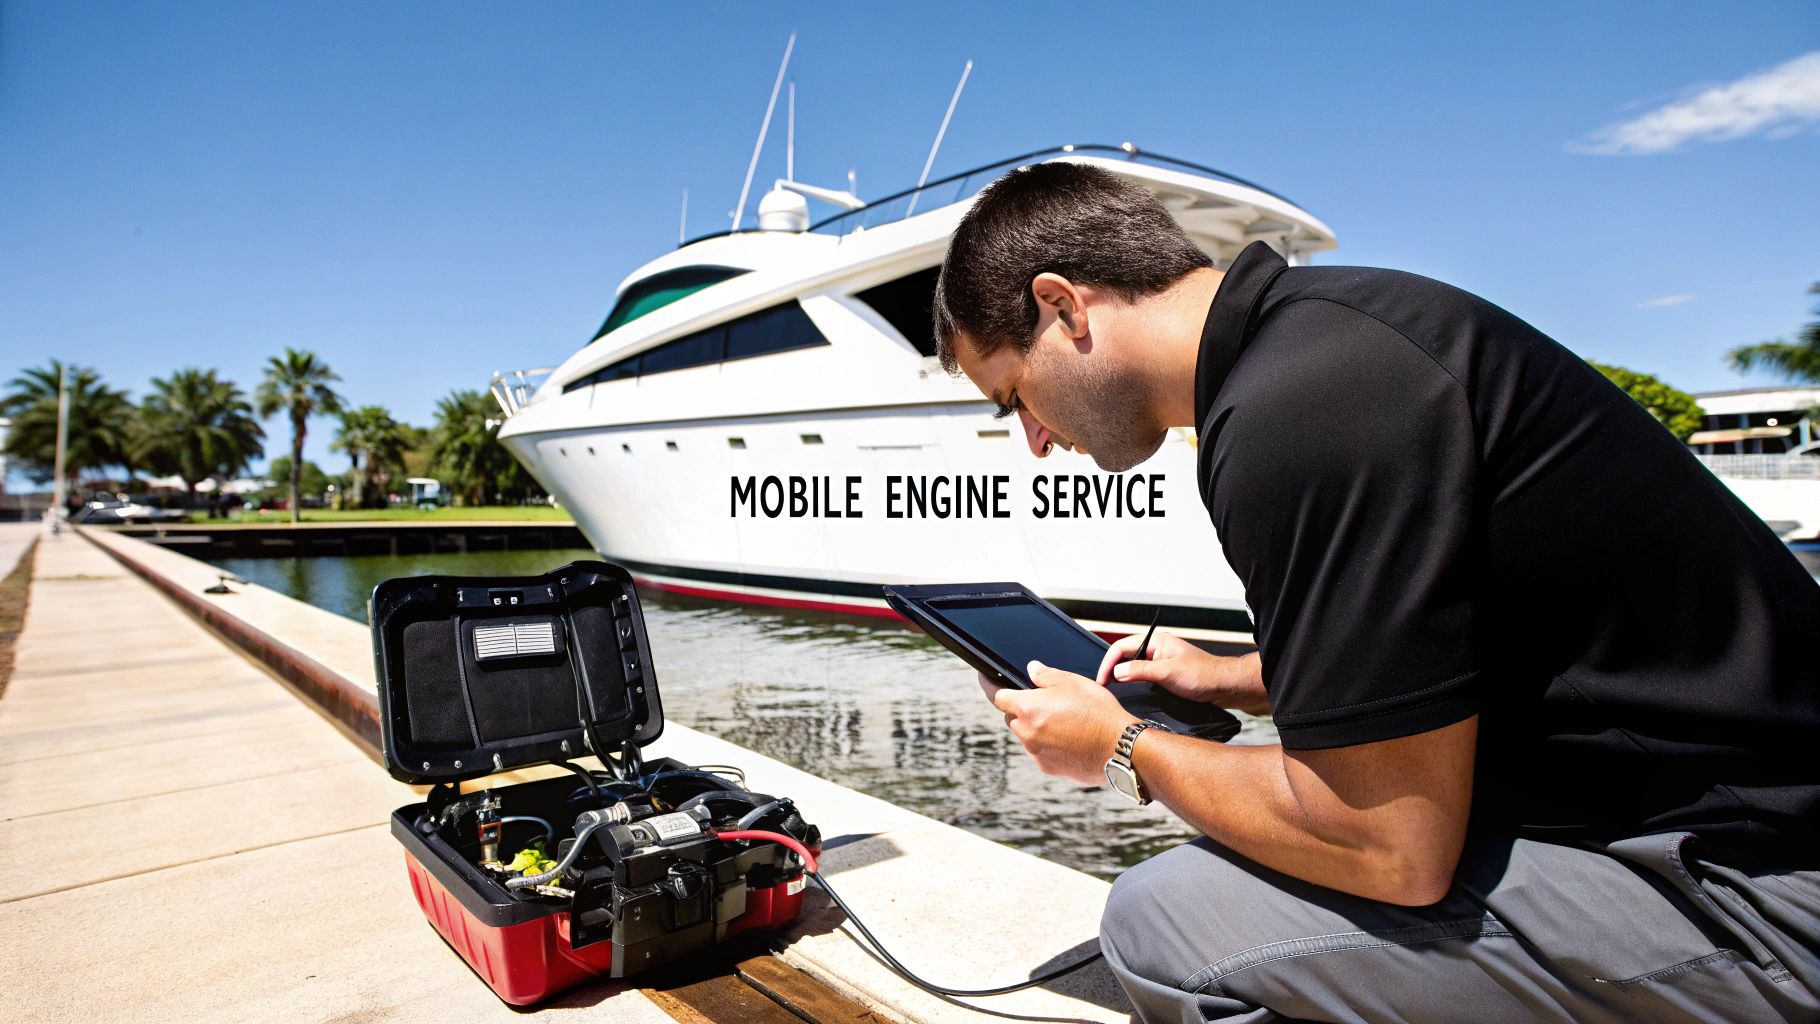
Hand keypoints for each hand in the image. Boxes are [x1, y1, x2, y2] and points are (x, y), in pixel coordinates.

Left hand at [981, 661, 1138, 785]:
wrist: (1120, 749)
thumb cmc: (1099, 713)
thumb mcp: (1073, 683)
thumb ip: (1046, 676)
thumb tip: (1031, 669)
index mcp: (1029, 708)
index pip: (997, 696)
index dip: (991, 686)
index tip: (987, 680)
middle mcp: (1027, 733)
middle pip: (1013, 717)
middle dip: (1023, 709)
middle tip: (1048, 702)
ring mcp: (1037, 753)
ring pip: (1027, 735)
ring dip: (1037, 727)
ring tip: (1066, 722)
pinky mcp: (1048, 768)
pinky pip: (1041, 751)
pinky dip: (1049, 744)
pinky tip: (1071, 738)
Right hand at [1094, 632, 1268, 715]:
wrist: (1225, 686)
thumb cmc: (1204, 675)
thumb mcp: (1168, 673)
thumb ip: (1140, 670)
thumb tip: (1117, 672)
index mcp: (1156, 642)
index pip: (1121, 647)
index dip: (1108, 663)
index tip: (1101, 680)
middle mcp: (1157, 649)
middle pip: (1124, 655)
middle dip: (1111, 669)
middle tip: (1103, 686)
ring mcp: (1161, 661)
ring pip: (1132, 666)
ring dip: (1122, 676)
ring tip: (1112, 689)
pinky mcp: (1165, 674)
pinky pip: (1142, 675)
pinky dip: (1132, 682)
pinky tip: (1130, 691)